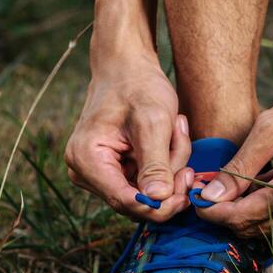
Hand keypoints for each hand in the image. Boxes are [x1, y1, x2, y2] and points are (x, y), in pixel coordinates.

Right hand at [65, 50, 194, 221]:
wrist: (127, 66)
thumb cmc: (138, 86)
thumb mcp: (153, 122)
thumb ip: (155, 164)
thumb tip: (158, 200)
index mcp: (86, 159)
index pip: (124, 201)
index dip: (158, 205)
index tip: (187, 190)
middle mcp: (84, 171)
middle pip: (135, 200)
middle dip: (168, 180)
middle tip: (183, 145)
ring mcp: (96, 172)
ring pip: (144, 191)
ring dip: (169, 167)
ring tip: (176, 130)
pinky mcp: (112, 169)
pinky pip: (144, 181)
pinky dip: (164, 163)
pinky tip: (169, 136)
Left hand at [196, 69, 272, 247]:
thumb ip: (241, 165)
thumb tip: (211, 195)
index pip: (245, 216)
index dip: (215, 212)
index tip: (196, 200)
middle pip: (258, 229)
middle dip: (229, 215)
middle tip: (210, 193)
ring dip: (251, 219)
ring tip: (238, 190)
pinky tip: (264, 195)